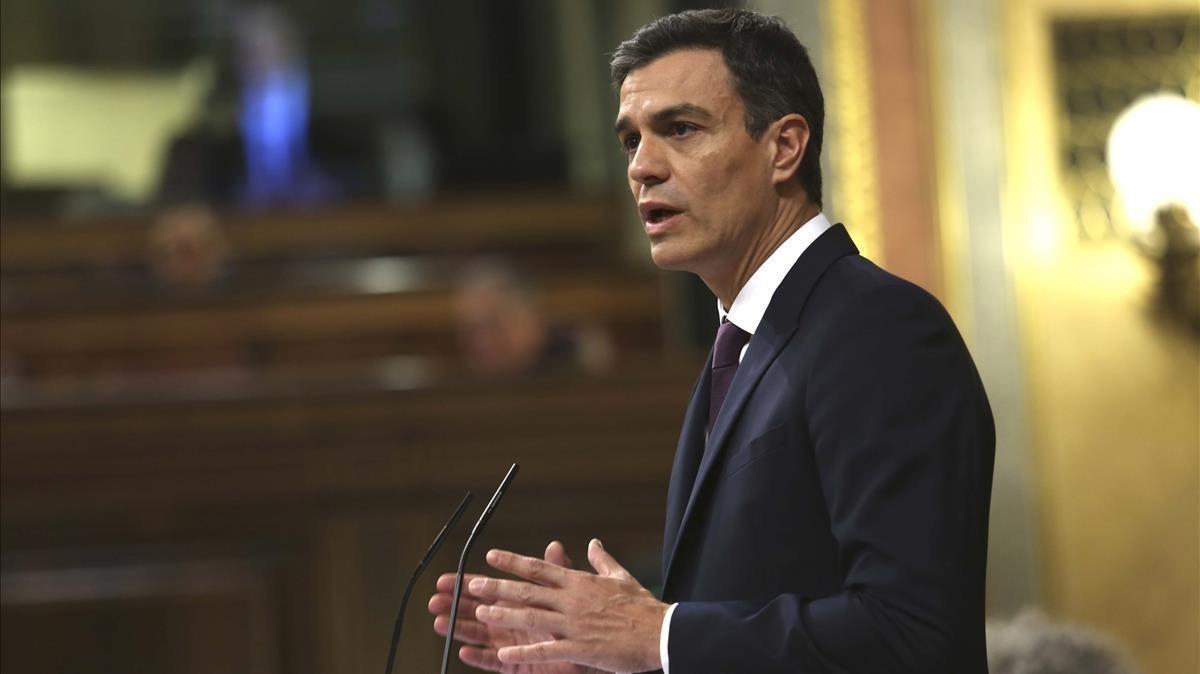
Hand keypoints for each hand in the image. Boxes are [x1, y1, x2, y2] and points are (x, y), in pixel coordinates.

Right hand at [429, 541, 607, 673]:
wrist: (595, 651)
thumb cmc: (580, 622)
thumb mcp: (570, 592)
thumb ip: (559, 571)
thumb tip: (554, 546)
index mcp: (519, 603)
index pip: (488, 591)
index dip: (466, 585)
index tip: (446, 579)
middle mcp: (510, 623)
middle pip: (476, 612)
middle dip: (454, 606)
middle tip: (435, 599)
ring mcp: (512, 645)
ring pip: (480, 636)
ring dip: (459, 629)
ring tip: (440, 622)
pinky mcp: (517, 665)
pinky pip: (494, 663)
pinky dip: (479, 657)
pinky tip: (464, 651)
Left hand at [470, 539, 666, 673]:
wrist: (662, 633)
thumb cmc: (642, 606)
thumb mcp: (621, 577)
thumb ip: (602, 561)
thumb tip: (593, 543)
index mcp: (580, 583)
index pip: (540, 568)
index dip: (513, 561)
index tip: (491, 555)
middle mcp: (572, 601)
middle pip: (528, 590)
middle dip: (497, 586)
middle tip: (472, 583)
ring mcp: (574, 625)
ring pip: (531, 617)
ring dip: (504, 613)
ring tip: (481, 611)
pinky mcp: (580, 649)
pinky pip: (546, 650)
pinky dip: (523, 651)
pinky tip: (502, 652)